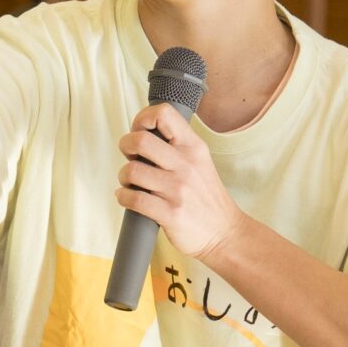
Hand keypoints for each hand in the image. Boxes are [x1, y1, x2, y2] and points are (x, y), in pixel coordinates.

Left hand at [117, 101, 246, 266]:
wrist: (225, 233)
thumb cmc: (207, 198)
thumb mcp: (200, 162)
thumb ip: (176, 146)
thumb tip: (143, 134)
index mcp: (194, 147)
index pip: (164, 113)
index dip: (142, 118)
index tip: (138, 131)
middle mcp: (186, 165)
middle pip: (140, 141)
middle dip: (125, 146)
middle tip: (130, 157)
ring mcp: (178, 190)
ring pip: (132, 171)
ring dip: (123, 176)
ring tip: (130, 182)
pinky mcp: (170, 214)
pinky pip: (133, 199)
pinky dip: (123, 197)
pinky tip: (127, 197)